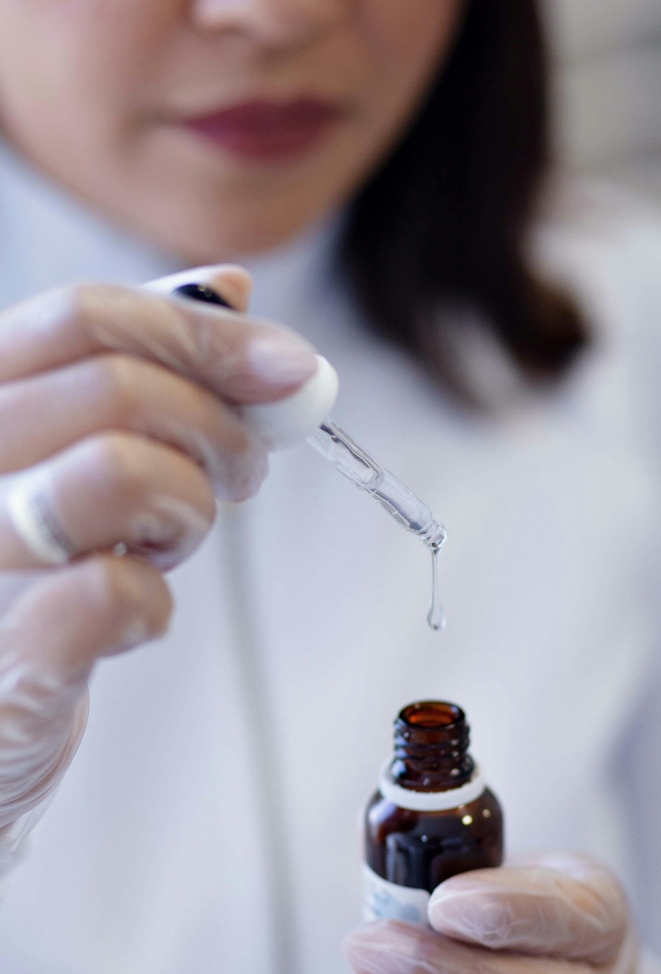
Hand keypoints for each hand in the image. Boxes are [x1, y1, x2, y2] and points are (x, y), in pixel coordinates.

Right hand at [0, 266, 316, 872]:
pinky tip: (135, 620)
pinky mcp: (9, 658)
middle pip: (116, 386)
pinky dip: (155, 603)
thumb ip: (131, 366)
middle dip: (220, 429)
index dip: (204, 333)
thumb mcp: (65, 454)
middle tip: (242, 476)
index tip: (291, 368)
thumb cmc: (24, 582)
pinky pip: (115, 591)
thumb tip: (229, 286)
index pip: (83, 317)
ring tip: (171, 544)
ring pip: (119, 469)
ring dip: (186, 508)